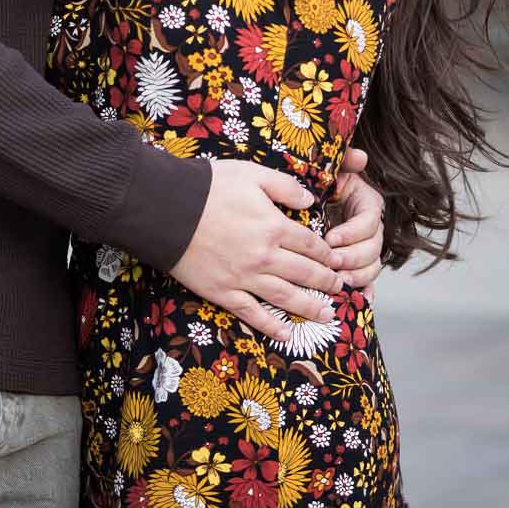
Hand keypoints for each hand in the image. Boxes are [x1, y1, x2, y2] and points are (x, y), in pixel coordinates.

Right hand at [171, 160, 344, 340]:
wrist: (168, 210)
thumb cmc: (209, 187)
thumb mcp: (251, 173)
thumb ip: (284, 186)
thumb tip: (310, 200)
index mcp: (274, 227)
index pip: (311, 245)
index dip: (327, 254)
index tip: (336, 260)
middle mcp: (265, 257)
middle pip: (305, 274)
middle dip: (326, 282)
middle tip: (340, 288)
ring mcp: (245, 279)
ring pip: (286, 298)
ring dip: (310, 308)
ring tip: (327, 316)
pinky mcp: (224, 293)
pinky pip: (253, 314)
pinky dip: (271, 326)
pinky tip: (285, 334)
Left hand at [326, 146, 384, 299]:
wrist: (310, 199)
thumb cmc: (319, 184)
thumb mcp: (330, 170)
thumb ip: (344, 161)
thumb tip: (362, 156)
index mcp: (367, 203)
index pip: (368, 221)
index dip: (352, 232)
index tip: (330, 237)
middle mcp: (371, 227)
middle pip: (373, 247)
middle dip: (353, 257)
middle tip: (331, 262)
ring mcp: (367, 247)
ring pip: (373, 266)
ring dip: (358, 275)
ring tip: (339, 281)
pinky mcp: (359, 264)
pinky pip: (369, 282)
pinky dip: (367, 292)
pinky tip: (361, 301)